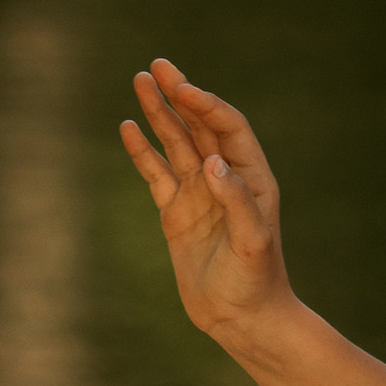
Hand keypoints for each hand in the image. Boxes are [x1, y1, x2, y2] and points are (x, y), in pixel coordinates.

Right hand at [118, 58, 291, 336]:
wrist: (241, 319)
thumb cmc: (256, 282)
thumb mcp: (252, 243)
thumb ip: (236, 200)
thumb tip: (210, 162)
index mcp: (251, 177)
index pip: (227, 128)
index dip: (206, 105)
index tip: (182, 90)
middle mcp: (224, 179)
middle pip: (199, 125)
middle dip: (178, 95)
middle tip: (157, 66)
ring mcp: (198, 194)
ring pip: (174, 143)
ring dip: (159, 113)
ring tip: (140, 81)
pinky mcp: (176, 214)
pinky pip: (156, 174)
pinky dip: (142, 151)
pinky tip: (129, 127)